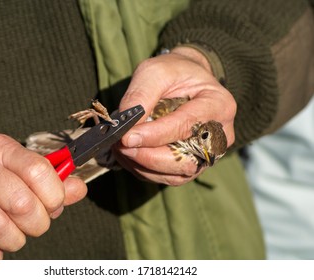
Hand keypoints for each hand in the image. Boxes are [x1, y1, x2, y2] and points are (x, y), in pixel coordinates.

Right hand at [0, 134, 86, 258]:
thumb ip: (50, 180)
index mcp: (2, 149)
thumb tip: (79, 189)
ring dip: (15, 239)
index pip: (39, 171)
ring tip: (10, 232)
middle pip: (24, 204)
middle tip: (32, 222)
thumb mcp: (17, 168)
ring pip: (3, 230)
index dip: (54, 196)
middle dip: (38, 223)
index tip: (53, 205)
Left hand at [116, 46, 235, 184]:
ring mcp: (207, 155)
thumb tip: (124, 126)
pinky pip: (168, 178)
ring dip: (143, 165)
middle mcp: (220, 136)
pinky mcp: (192, 165)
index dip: (154, 135)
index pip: (186, 126)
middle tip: (120, 145)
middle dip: (147, 156)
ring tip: (121, 149)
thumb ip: (141, 96)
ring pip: (174, 174)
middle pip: (184, 159)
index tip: (126, 137)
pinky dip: (144, 170)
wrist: (185, 82)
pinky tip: (129, 155)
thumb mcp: (156, 71)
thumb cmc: (174, 73)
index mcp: (219, 106)